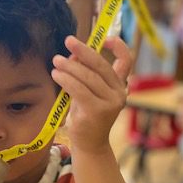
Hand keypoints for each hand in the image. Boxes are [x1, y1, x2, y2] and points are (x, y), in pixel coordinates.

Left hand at [51, 35, 131, 154]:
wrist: (89, 144)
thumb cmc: (87, 117)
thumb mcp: (88, 92)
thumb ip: (85, 74)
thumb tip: (73, 53)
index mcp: (120, 86)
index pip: (126, 61)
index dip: (118, 46)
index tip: (104, 38)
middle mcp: (119, 93)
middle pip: (101, 65)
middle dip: (83, 51)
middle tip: (68, 41)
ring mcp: (110, 103)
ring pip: (88, 77)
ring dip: (69, 66)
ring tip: (56, 61)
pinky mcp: (96, 111)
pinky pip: (79, 89)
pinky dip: (66, 79)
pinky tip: (56, 74)